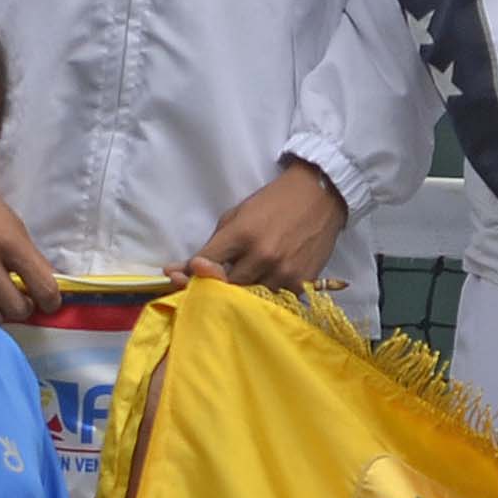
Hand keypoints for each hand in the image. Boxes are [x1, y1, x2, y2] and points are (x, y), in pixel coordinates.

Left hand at [186, 159, 349, 290]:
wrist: (320, 196)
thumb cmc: (273, 202)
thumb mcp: (237, 215)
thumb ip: (212, 245)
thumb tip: (177, 270)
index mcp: (241, 234)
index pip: (205, 265)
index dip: (192, 274)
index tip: (185, 277)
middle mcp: (262, 255)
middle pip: (226, 288)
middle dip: (217, 287)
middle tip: (215, 284)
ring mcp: (283, 271)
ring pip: (251, 299)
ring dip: (243, 295)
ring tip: (243, 285)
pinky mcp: (302, 282)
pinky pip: (276, 301)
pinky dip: (268, 296)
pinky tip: (268, 286)